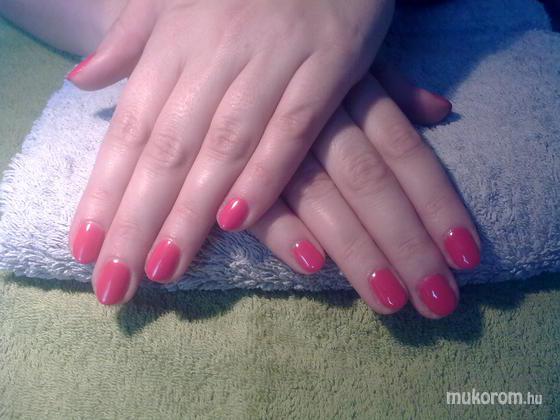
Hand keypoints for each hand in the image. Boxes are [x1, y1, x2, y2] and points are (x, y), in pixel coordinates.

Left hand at [67, 0, 394, 303]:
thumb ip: (131, 41)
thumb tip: (83, 81)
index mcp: (174, 40)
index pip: (130, 129)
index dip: (104, 191)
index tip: (84, 248)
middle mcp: (215, 52)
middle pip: (167, 149)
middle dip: (137, 219)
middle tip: (115, 282)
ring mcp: (272, 58)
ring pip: (223, 145)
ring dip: (190, 211)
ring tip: (163, 267)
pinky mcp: (329, 64)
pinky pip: (293, 125)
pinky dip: (267, 171)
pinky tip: (236, 220)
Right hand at [249, 67, 480, 317]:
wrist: (225, 48)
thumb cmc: (295, 57)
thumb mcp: (348, 58)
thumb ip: (395, 85)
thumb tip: (442, 110)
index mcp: (353, 90)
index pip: (407, 154)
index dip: (438, 205)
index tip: (466, 256)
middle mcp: (320, 119)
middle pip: (371, 184)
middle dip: (407, 244)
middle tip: (438, 302)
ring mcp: (273, 144)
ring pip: (324, 199)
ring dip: (358, 251)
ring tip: (390, 300)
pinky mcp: (230, 168)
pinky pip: (258, 201)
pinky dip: (284, 231)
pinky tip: (312, 266)